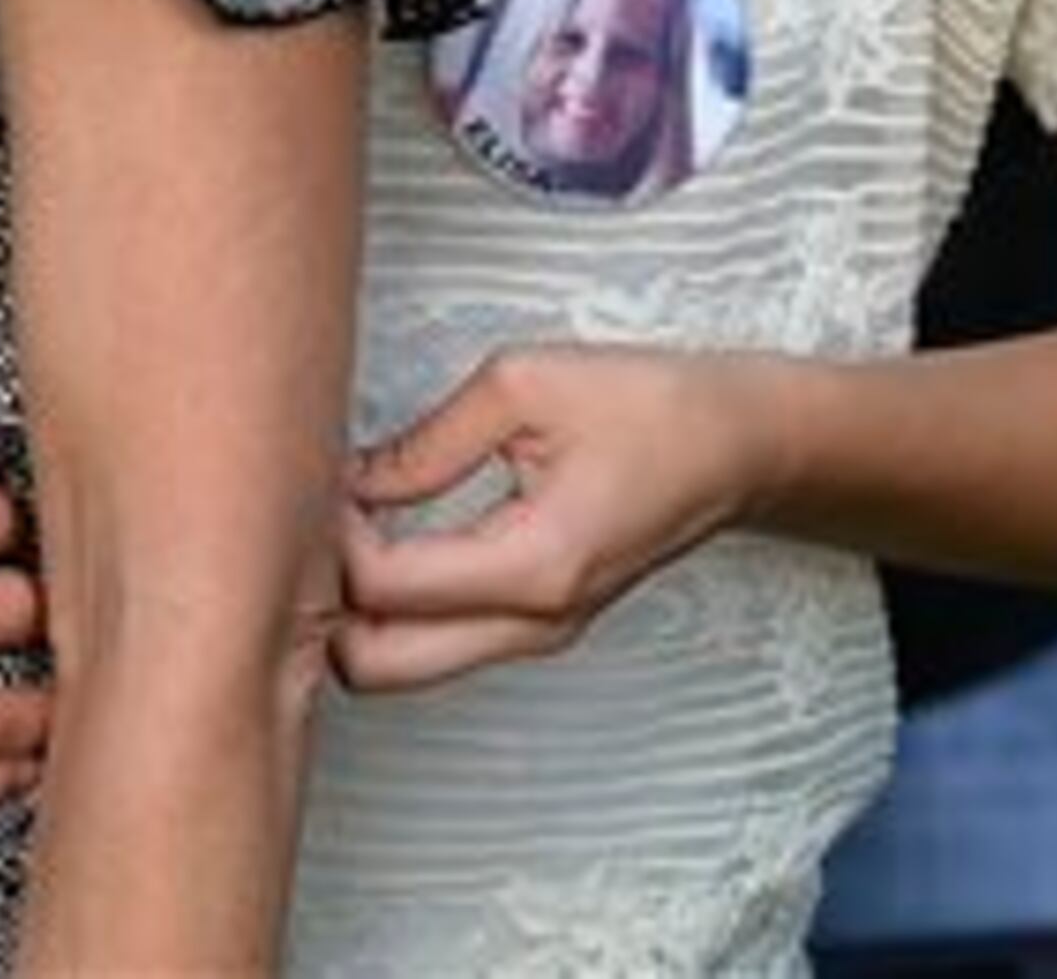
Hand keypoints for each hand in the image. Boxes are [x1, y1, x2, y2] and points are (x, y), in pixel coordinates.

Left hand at [332, 347, 770, 692]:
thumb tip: (344, 479)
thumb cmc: (645, 405)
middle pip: (374, 668)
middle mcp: (534, 622)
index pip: (382, 589)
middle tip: (320, 517)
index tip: (320, 472)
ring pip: (400, 666)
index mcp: (534, 565)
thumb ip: (425, 443)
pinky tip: (383, 531)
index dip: (329, 536)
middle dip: (326, 601)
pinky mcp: (536, 625)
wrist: (736, 445)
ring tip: (348, 519)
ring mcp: (537, 635)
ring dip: (355, 609)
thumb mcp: (521, 387)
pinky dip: (393, 606)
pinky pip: (437, 642)